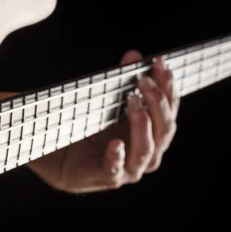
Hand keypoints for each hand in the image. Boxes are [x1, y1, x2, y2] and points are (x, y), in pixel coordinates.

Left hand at [27, 50, 178, 192]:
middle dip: (158, 103)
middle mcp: (146, 153)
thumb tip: (134, 54)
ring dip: (142, 124)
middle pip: (165, 130)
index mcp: (151, 134)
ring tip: (131, 101)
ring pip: (147, 150)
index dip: (169, 88)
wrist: (60, 157)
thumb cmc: (89, 130)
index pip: (169, 111)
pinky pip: (115, 169)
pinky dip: (117, 157)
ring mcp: (128, 168)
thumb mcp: (107, 103)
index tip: (159, 63)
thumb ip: (122, 81)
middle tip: (144, 81)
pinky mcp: (106, 177)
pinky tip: (115, 144)